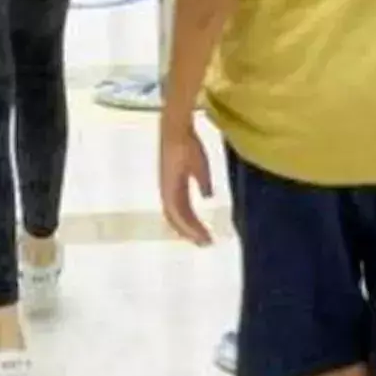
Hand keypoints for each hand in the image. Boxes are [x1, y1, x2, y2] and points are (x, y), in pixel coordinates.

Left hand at [159, 121, 214, 245]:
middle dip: (191, 233)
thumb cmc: (188, 144)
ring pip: (176, 218)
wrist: (177, 132)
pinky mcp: (169, 187)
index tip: (205, 236)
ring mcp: (167, 190)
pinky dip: (186, 222)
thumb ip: (203, 182)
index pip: (181, 213)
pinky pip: (176, 210)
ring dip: (190, 231)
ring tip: (204, 240)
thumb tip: (208, 195)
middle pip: (177, 220)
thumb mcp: (200, 167)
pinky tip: (196, 227)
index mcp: (174, 189)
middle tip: (205, 244)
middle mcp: (168, 193)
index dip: (191, 225)